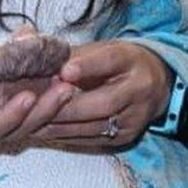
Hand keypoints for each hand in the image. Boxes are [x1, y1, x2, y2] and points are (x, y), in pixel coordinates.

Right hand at [0, 51, 66, 146]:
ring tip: (65, 83)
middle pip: (11, 129)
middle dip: (40, 110)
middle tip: (66, 86)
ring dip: (41, 106)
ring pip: (14, 122)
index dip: (14, 115)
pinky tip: (44, 78)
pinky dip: (28, 97)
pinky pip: (6, 109)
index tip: (31, 93)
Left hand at [30, 41, 171, 148]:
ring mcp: (135, 117)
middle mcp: (138, 89)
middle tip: (35, 105)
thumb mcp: (99, 49)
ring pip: (96, 125)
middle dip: (66, 106)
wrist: (154, 84)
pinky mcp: (126, 137)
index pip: (110, 60)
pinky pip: (93, 139)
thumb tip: (33, 52)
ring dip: (62, 125)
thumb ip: (69, 53)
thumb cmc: (116, 62)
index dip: (87, 66)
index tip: (64, 71)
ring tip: (32, 121)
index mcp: (130, 59)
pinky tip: (45, 131)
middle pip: (103, 102)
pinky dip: (66, 136)